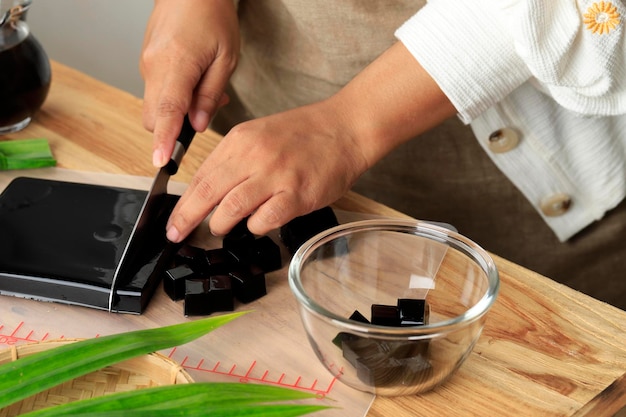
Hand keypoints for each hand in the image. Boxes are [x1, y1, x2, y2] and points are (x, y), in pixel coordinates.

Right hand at [140, 0, 238, 166]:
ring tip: (203, 90)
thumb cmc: (212, 16)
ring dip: (176, 111)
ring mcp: (146, 64)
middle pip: (154, 117)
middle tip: (204, 112)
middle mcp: (154, 67)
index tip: (160, 162)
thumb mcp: (225, 58)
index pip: (167, 111)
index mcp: (176, 64)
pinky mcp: (146, 62)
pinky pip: (155, 91)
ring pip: (154, 106)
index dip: (164, 140)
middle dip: (174, 128)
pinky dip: (172, 97)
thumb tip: (197, 126)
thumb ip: (209, 95)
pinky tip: (192, 81)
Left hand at [165, 42, 455, 241]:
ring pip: (231, 210)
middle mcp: (253, 155)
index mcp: (240, 139)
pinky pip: (263, 221)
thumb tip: (209, 191)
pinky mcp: (296, 195)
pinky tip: (257, 225)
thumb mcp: (259, 134)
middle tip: (177, 235)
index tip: (174, 219)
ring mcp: (276, 176)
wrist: (345, 128)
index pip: (201, 175)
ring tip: (221, 228)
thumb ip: (234, 160)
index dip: (183, 202)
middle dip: (187, 219)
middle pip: (207, 193)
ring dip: (220, 225)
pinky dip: (255, 228)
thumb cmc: (304, 134)